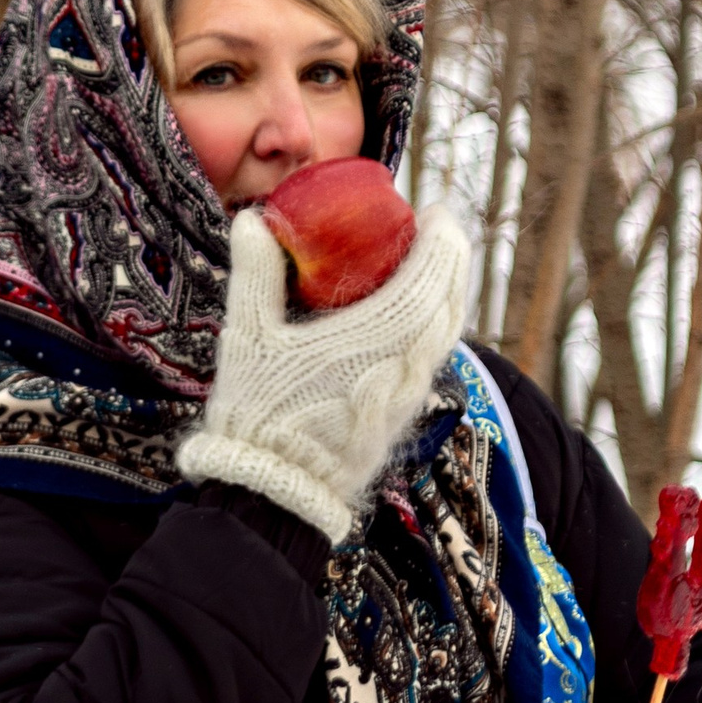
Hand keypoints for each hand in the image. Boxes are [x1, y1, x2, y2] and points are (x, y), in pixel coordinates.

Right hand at [178, 203, 472, 542]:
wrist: (279, 489)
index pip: (430, 277)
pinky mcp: (403, 411)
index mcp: (377, 338)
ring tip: (424, 268)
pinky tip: (410, 318)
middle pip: (449, 300)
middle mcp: (407, 363)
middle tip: (431, 232)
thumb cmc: (263, 412)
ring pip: (446, 331)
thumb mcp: (251, 337)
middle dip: (448, 260)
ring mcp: (409, 391)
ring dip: (444, 292)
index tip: (434, 213)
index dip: (441, 240)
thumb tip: (254, 222)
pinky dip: (434, 324)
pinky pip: (432, 355)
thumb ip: (256, 275)